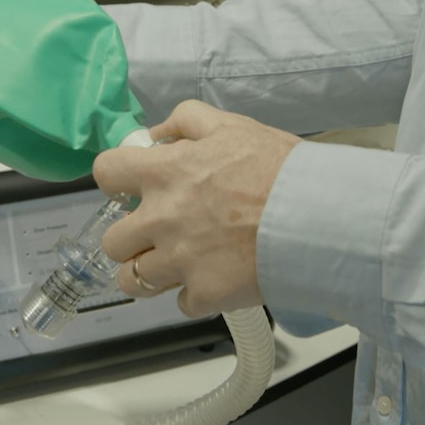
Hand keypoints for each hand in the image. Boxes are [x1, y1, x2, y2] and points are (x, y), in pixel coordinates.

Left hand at [94, 100, 301, 317]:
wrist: (319, 215)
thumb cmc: (281, 169)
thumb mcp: (233, 126)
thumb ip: (186, 121)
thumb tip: (157, 133)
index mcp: (165, 173)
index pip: (105, 174)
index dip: (114, 180)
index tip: (127, 187)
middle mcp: (162, 218)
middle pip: (111, 241)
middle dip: (130, 237)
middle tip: (156, 233)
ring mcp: (180, 260)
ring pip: (132, 281)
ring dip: (149, 273)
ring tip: (174, 265)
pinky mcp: (204, 293)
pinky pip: (180, 303)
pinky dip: (194, 294)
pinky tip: (213, 279)